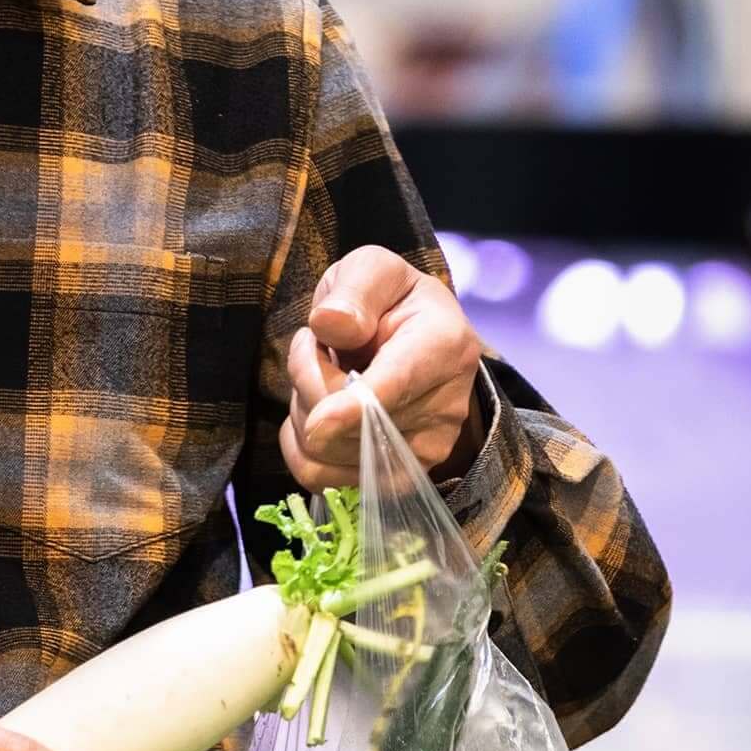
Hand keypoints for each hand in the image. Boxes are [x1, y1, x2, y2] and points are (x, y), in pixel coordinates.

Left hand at [280, 246, 484, 486]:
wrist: (417, 340)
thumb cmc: (391, 301)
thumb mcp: (372, 270)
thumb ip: (355, 290)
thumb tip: (331, 324)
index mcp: (444, 343)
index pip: (397, 385)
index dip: (354, 408)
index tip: (317, 425)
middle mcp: (446, 404)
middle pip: (352, 422)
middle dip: (310, 382)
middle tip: (316, 347)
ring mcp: (428, 447)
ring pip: (332, 453)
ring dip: (305, 413)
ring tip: (324, 375)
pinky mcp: (403, 475)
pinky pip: (327, 480)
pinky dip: (304, 449)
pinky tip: (317, 413)